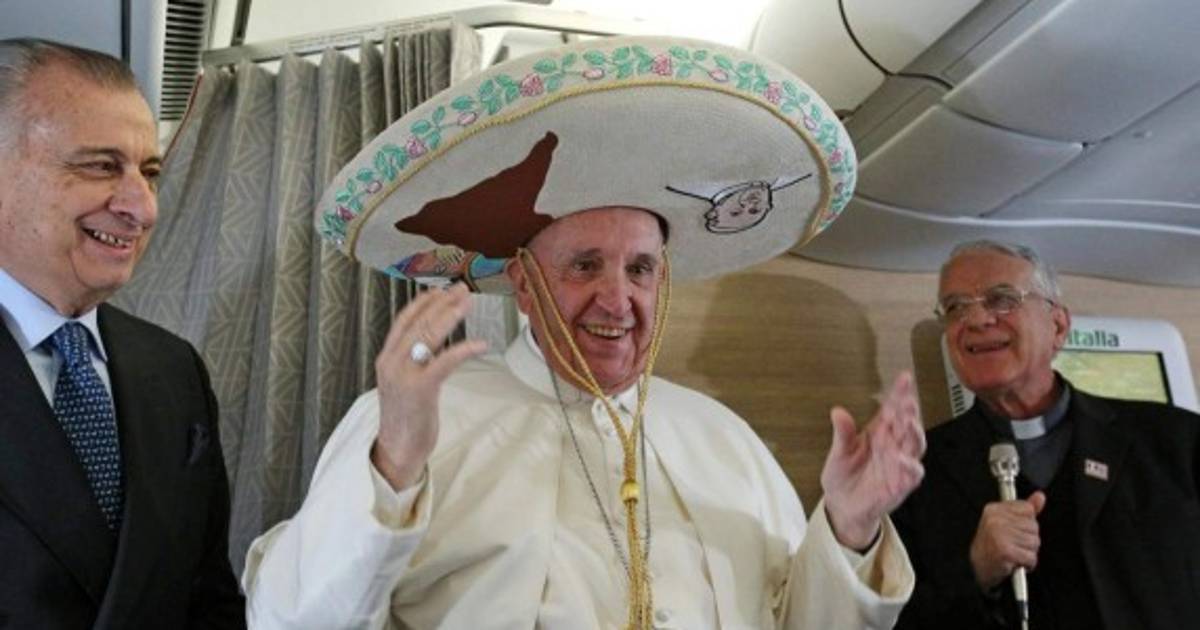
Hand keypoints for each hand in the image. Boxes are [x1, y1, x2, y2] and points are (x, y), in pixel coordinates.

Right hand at [371, 283, 487, 489]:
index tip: (440, 289)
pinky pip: (444, 362)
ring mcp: (404, 375)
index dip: (423, 302)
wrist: (396, 449)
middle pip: (418, 322)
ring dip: (450, 315)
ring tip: (468, 302)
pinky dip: (463, 349)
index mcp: (386, 358)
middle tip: (461, 289)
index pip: (403, 321)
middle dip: (441, 302)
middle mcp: (391, 362)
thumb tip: (433, 340)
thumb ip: (413, 360)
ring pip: (428, 335)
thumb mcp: (403, 382)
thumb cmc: (405, 417)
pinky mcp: (420, 390)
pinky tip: (480, 343)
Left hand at [821, 371, 926, 548]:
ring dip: (914, 434)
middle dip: (909, 411)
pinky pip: (912, 474)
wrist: (843, 506)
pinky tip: (902, 459)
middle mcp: (893, 445)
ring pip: (915, 446)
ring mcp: (900, 464)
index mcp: (880, 432)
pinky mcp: (901, 484)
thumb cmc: (843, 476)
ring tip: (908, 423)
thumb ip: (842, 433)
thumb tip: (837, 412)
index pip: (893, 408)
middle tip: (907, 400)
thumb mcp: (838, 453)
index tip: (905, 378)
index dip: (900, 393)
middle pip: (907, 424)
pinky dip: (909, 466)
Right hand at [970, 491, 1046, 589]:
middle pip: (1034, 527)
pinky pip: (1031, 557)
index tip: (1015, 531)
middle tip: (1013, 545)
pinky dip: (1027, 564)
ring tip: (1014, 554)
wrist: (977, 570)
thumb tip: (1040, 496)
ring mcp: (1000, 535)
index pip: (1027, 509)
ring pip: (1034, 542)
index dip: (1025, 523)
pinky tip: (1015, 563)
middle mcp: (995, 520)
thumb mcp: (1005, 523)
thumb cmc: (991, 547)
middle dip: (1028, 540)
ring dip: (1028, 553)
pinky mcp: (1006, 551)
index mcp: (994, 509)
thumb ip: (1024, 510)